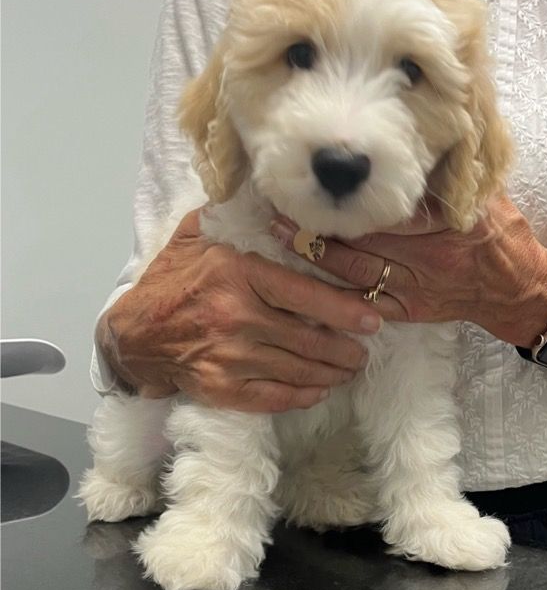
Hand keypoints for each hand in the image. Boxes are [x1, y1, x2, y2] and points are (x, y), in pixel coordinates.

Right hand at [97, 209, 381, 411]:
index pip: (303, 294)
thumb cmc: (170, 281)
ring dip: (331, 372)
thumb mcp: (196, 237)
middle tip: (364, 350)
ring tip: (350, 369)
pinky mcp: (221, 388)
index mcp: (237, 275)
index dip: (343, 309)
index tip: (371, 319)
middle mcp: (236, 317)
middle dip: (345, 348)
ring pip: (296, 369)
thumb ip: (232, 216)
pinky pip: (273, 397)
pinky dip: (301, 396)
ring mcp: (229, 357)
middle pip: (307, 338)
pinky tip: (320, 390)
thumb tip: (267, 192)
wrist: (132, 334)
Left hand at [271, 195, 546, 348]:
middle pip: (363, 239)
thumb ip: (448, 175)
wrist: (517, 288)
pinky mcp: (408, 310)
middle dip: (320, 222)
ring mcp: (415, 288)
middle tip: (279, 204)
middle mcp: (427, 258)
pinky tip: (303, 282)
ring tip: (280, 234)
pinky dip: (334, 294)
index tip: (315, 179)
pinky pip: (365, 304)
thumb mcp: (484, 194)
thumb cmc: (501, 233)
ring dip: (315, 253)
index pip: (389, 210)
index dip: (350, 197)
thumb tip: (411, 143)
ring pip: (355, 271)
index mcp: (446, 224)